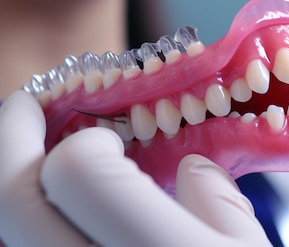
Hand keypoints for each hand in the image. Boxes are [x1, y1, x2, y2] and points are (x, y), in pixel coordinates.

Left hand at [0, 90, 269, 246]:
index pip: (77, 173)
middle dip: (12, 137)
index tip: (107, 135)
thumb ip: (217, 200)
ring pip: (10, 231)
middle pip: (14, 201)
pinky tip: (60, 202)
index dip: (85, 142)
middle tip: (26, 107)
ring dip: (14, 177)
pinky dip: (32, 215)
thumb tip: (190, 167)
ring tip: (35, 150)